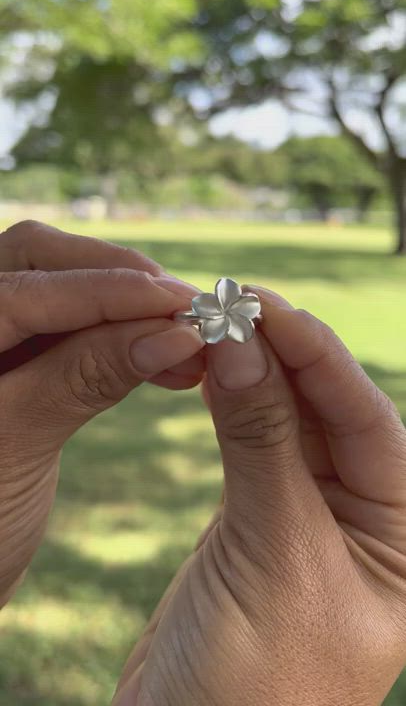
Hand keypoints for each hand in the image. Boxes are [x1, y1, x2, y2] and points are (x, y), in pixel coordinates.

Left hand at [0, 221, 203, 606]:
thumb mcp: (16, 447)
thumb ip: (85, 377)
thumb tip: (173, 333)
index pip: (24, 287)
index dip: (106, 291)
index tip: (179, 301)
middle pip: (38, 261)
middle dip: (116, 280)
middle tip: (187, 310)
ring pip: (59, 290)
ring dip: (126, 310)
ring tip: (187, 341)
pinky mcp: (12, 363)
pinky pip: (67, 331)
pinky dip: (117, 340)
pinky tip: (162, 358)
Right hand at [113, 288, 405, 705]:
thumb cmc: (260, 680)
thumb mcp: (277, 554)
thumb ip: (262, 444)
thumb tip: (243, 346)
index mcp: (404, 535)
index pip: (371, 421)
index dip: (320, 357)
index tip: (268, 307)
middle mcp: (365, 517)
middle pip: (330, 411)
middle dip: (285, 355)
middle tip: (233, 303)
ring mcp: (307, 512)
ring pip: (287, 420)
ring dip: (253, 372)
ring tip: (216, 325)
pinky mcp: (256, 515)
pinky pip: (251, 443)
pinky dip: (230, 403)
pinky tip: (212, 368)